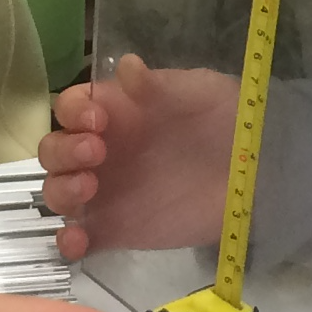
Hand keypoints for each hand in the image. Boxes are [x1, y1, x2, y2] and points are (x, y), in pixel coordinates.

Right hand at [39, 55, 238, 259]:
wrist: (258, 170)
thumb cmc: (226, 120)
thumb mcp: (199, 92)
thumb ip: (160, 86)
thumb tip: (127, 68)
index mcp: (113, 112)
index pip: (69, 108)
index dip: (73, 112)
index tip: (98, 120)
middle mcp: (100, 151)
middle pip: (53, 151)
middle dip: (64, 150)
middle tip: (98, 152)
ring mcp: (104, 193)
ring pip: (57, 193)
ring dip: (61, 190)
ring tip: (90, 189)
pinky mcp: (116, 230)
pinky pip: (78, 240)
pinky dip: (66, 243)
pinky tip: (77, 240)